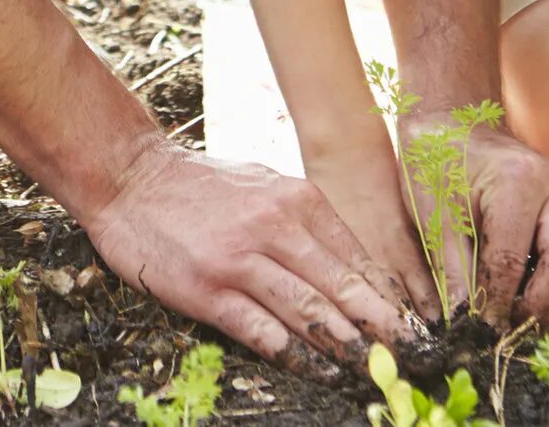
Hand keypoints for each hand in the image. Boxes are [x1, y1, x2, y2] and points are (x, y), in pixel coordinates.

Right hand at [78, 134, 415, 366]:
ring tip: (378, 372)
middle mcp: (274, 226)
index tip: (417, 328)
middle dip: (385, 328)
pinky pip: (261, 330)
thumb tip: (354, 270)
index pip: (357, 258)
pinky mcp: (208, 289)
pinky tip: (319, 372)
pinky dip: (295, 356)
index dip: (390, 298)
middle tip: (417, 357)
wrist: (131, 176)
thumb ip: (306, 224)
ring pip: (308, 310)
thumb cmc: (201, 187)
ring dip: (347, 346)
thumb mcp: (264, 186)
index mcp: (296, 199)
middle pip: (342, 287)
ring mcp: (240, 259)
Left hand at [399, 115, 548, 324]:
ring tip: (532, 303)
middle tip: (509, 324)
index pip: (511, 260)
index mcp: (518, 180)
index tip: (477, 330)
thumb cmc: (438, 165)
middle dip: (541, 304)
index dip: (493, 304)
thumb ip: (448, 268)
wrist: (455, 128)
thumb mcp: (429, 212)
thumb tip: (461, 323)